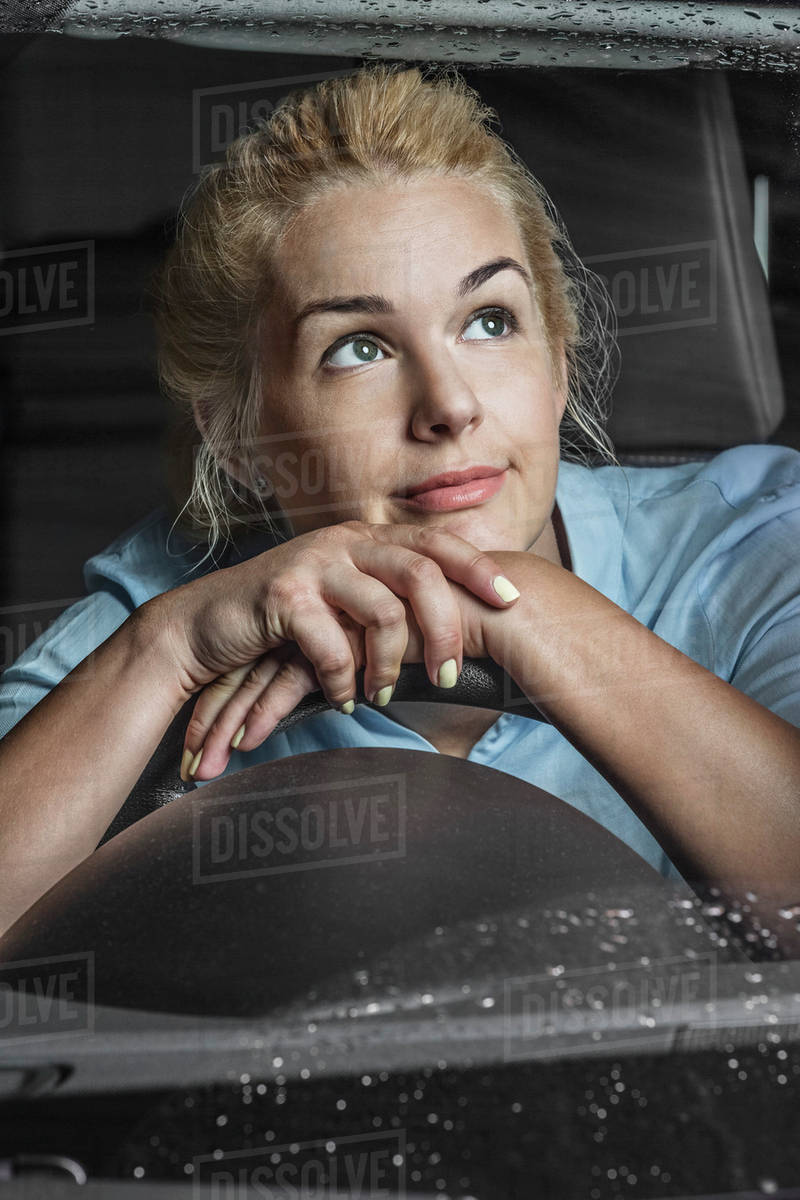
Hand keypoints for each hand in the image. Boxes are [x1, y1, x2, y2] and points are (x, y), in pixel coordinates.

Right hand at [156, 521, 522, 780]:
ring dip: (391, 664)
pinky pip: (333, 644)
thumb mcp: (340, 602)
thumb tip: (446, 628)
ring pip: (383, 610)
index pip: (436, 544)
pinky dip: (345, 679)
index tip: (512, 600)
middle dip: (446, 627)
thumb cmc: (281, 620)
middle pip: (421, 572)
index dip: (478, 568)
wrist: (204, 625)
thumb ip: (385, 600)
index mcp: (366, 540)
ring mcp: (313, 564)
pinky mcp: (283, 595)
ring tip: (384, 695)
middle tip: (452, 674)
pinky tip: (343, 699)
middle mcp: (344, 542)